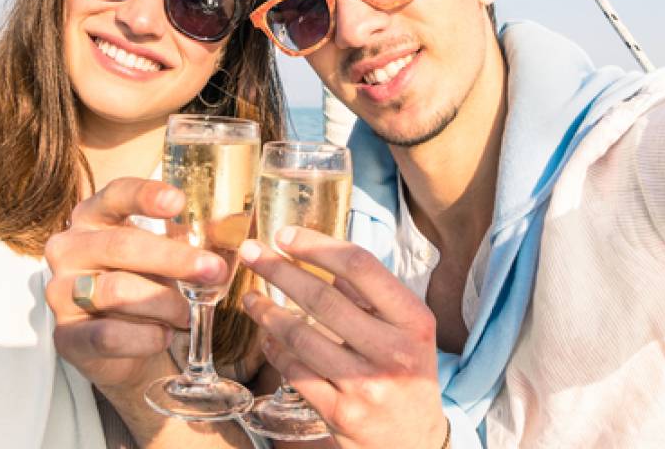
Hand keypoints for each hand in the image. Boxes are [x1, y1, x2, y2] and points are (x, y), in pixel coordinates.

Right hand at [43, 176, 229, 390]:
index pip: (115, 195)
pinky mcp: (65, 336)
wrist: (126, 349)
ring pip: (117, 290)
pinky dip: (146, 336)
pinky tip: (165, 335)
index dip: (145, 195)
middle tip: (214, 269)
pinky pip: (108, 335)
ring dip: (164, 302)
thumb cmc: (149, 287)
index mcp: (93, 218)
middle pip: (121, 245)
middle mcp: (69, 249)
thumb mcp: (170, 259)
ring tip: (188, 313)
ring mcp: (60, 292)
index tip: (179, 201)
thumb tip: (232, 227)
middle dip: (174, 258)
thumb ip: (195, 242)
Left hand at [238, 227, 445, 448]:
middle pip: (323, 298)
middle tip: (250, 253)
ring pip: (301, 336)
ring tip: (252, 298)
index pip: (361, 267)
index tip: (285, 235)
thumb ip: (371, 296)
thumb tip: (320, 257)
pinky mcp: (341, 413)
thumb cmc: (407, 375)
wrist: (414, 441)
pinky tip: (265, 338)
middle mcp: (393, 351)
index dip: (317, 246)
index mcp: (414, 321)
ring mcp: (366, 384)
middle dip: (278, 270)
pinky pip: (296, 372)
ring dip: (268, 313)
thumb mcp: (407, 332)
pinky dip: (275, 350)